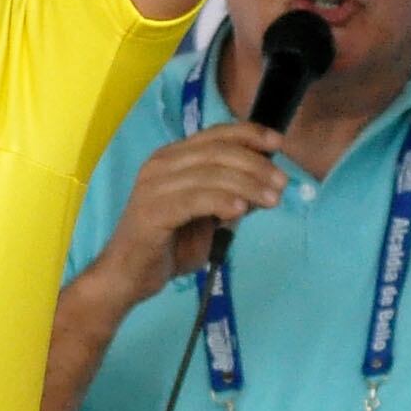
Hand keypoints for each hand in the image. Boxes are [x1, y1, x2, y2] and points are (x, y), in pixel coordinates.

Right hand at [95, 123, 291, 306]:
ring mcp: (153, 186)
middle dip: (256, 165)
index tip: (278, 143)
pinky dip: (221, 201)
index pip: (215, 134)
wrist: (129, 276)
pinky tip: (240, 210)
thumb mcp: (210, 217)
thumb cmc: (169, 246)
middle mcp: (161, 164)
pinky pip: (194, 199)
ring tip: (271, 201)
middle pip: (217, 152)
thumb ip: (233, 198)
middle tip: (281, 184)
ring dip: (247, 184)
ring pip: (210, 173)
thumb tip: (267, 184)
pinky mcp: (152, 210)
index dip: (249, 134)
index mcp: (172, 158)